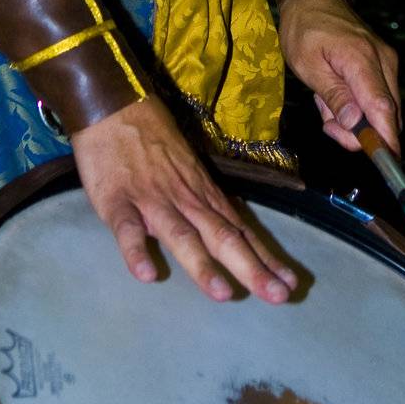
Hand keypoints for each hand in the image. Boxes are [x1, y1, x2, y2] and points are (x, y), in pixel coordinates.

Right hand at [70, 94, 297, 303]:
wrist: (114, 106)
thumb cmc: (152, 137)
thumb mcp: (188, 167)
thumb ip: (205, 201)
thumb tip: (231, 225)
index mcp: (202, 194)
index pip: (239, 230)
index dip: (265, 257)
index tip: (290, 284)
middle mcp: (185, 199)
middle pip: (221, 236)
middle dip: (250, 268)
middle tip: (278, 297)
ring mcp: (152, 201)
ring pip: (181, 236)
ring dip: (203, 266)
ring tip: (224, 295)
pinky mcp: (117, 201)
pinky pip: (128, 230)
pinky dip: (137, 252)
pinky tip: (146, 274)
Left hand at [278, 0, 400, 154]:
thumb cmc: (304, 30)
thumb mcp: (308, 65)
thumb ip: (333, 96)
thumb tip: (354, 126)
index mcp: (362, 60)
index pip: (382, 109)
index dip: (386, 141)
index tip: (385, 165)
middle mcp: (384, 61)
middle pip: (387, 115)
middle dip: (359, 131)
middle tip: (326, 121)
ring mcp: (388, 62)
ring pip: (383, 109)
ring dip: (355, 117)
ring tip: (325, 98)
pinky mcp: (385, 64)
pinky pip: (378, 96)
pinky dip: (358, 104)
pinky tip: (336, 91)